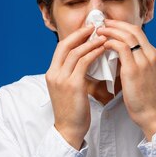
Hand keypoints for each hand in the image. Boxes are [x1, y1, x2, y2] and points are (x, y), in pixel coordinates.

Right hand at [45, 25, 106, 149]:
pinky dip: (94, 53)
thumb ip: (72, 75)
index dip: (74, 37)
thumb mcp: (68, 89)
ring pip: (75, 52)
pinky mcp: (72, 85)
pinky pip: (84, 63)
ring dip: (90, 42)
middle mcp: (54, 74)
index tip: (87, 30)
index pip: (61, 48)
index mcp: (51, 73)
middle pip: (65, 45)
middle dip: (80, 34)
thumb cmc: (73, 111)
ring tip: (103, 36)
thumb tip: (85, 61)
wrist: (69, 130)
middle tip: (95, 26)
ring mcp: (61, 79)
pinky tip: (103, 49)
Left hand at [97, 20, 155, 140]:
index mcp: (154, 56)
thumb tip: (119, 59)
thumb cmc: (146, 100)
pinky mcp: (134, 69)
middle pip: (134, 30)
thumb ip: (135, 65)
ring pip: (127, 36)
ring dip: (111, 31)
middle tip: (103, 24)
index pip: (138, 34)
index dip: (123, 27)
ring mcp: (144, 61)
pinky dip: (110, 43)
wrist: (153, 114)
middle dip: (116, 24)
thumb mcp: (144, 77)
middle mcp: (151, 55)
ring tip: (99, 31)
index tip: (111, 27)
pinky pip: (121, 47)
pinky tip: (102, 45)